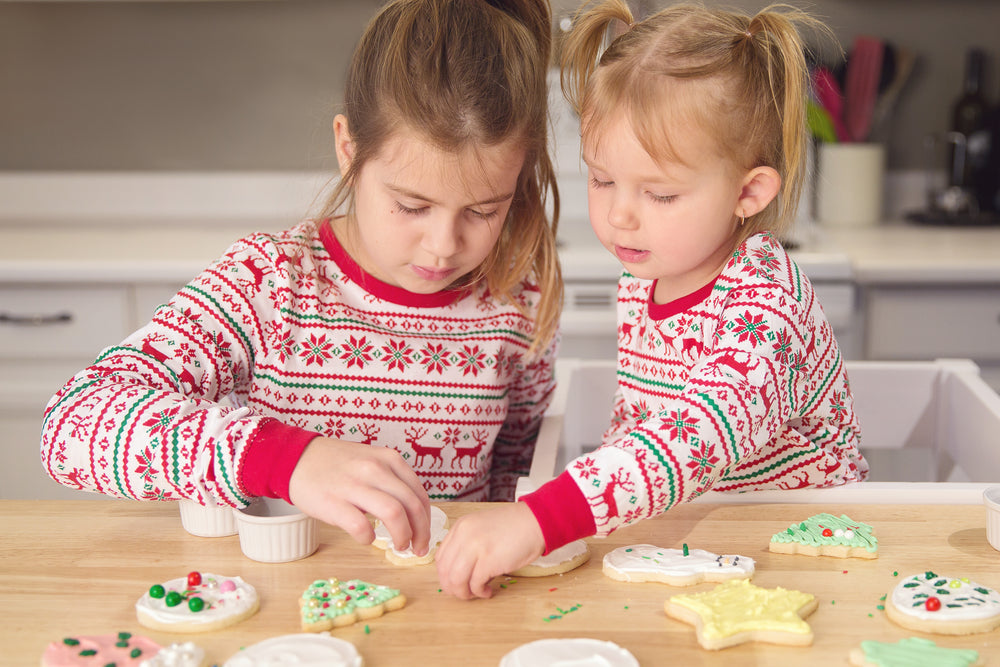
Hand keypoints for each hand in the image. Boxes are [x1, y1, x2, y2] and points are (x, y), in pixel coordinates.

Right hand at [288, 438, 431, 555]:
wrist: (296, 458)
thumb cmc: (337, 465)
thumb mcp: (371, 460)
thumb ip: (392, 480)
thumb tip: (414, 513)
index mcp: (388, 459)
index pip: (419, 494)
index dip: (427, 520)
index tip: (424, 535)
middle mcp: (375, 469)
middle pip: (412, 506)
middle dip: (421, 533)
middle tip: (418, 548)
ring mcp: (354, 485)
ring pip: (394, 514)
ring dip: (403, 536)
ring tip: (399, 546)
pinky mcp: (333, 502)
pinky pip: (361, 526)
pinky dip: (369, 538)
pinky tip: (366, 538)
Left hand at [436, 502, 544, 598]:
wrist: (536, 521)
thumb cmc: (514, 527)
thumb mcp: (482, 528)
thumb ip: (468, 544)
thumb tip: (459, 571)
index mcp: (460, 527)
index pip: (440, 557)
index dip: (446, 575)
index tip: (457, 582)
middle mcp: (464, 536)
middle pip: (444, 571)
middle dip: (452, 588)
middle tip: (465, 593)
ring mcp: (475, 547)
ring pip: (455, 580)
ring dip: (463, 593)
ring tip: (476, 593)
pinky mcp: (489, 561)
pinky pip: (474, 584)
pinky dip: (479, 592)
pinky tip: (488, 591)